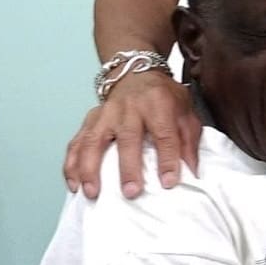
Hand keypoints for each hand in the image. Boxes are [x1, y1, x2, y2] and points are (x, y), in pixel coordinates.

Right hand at [64, 73, 201, 199]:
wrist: (136, 72)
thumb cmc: (163, 97)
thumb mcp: (185, 111)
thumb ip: (189, 140)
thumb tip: (192, 172)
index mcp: (157, 103)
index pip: (164, 133)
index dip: (168, 159)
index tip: (169, 182)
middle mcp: (129, 107)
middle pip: (128, 138)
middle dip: (128, 167)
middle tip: (131, 193)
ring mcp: (105, 113)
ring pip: (94, 140)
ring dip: (91, 168)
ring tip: (92, 192)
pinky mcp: (90, 120)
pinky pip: (77, 142)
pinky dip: (72, 165)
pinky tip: (74, 184)